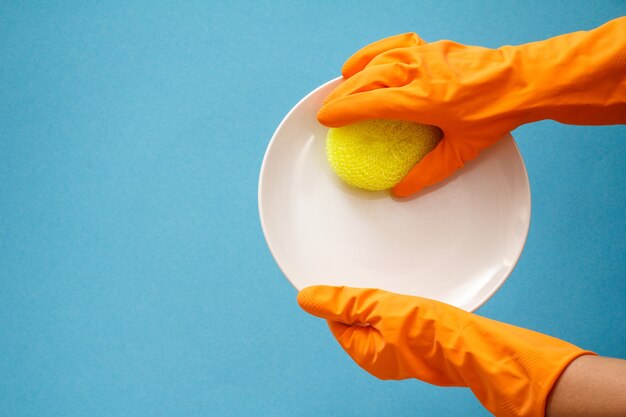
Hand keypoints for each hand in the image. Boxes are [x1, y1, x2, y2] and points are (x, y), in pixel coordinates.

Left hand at [298, 286, 592, 416]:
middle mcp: (379, 357)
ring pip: (380, 319)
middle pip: (357, 320)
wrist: (474, 344)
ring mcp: (400, 351)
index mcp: (363, 352)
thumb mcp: (378, 306)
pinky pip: (399, 321)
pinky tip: (410, 296)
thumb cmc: (428, 328)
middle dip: (361, 299)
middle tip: (373, 280)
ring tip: (392, 285)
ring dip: (382, 301)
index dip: (340, 299)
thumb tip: (305, 298)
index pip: (337, 320)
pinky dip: (399, 307)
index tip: (350, 280)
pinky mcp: (419, 343)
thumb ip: (341, 302)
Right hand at [318, 18, 625, 196]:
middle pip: (367, 79)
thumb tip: (400, 191)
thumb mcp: (461, 151)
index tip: (324, 120)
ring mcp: (425, 55)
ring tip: (339, 86)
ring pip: (378, 60)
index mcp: (423, 99)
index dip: (343, 111)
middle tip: (326, 109)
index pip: (370, 103)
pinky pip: (395, 44)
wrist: (524, 81)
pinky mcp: (432, 47)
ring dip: (354, 74)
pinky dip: (375, 51)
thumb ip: (427, 172)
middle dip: (342, 94)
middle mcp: (419, 72)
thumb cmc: (495, 114)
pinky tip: (364, 60)